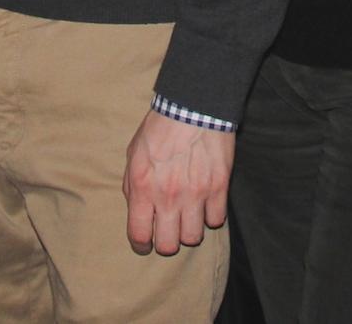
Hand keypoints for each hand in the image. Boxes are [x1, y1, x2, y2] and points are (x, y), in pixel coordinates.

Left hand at [123, 110, 233, 255]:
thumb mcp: (133, 154)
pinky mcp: (219, 188)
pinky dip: (210, 216)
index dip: (140, 245)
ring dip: (189, 230)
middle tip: (167, 232)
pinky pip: (216, 220)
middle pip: (169, 245)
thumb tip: (137, 210)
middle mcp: (169, 196)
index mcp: (143, 188)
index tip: (145, 244)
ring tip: (187, 217)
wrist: (192, 107)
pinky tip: (205, 204)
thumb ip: (133, 186)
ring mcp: (196, 194)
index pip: (139, 235)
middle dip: (166, 243)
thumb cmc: (159, 129)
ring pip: (194, 237)